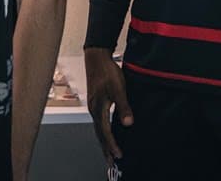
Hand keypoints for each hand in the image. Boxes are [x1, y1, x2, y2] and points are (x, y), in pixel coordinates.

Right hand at [84, 47, 133, 165]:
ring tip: (109, 153)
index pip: (105, 132)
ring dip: (104, 142)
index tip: (119, 156)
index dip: (112, 145)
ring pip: (98, 129)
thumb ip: (123, 106)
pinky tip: (106, 133)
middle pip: (99, 134)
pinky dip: (103, 132)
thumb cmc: (107, 71)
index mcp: (98, 108)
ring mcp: (93, 106)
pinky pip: (99, 122)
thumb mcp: (119, 88)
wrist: (96, 57)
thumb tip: (128, 123)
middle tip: (111, 163)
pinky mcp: (95, 102)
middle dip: (106, 149)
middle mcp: (94, 110)